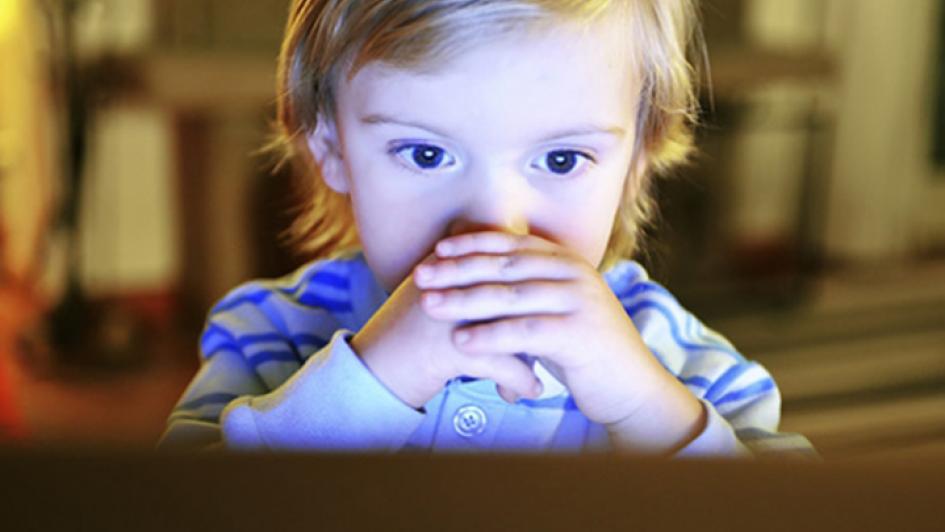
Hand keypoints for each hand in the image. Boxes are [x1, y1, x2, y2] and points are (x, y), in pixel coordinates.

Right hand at [350, 251, 543, 409]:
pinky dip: (519, 381)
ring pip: (513, 329)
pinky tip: (531, 392)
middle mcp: (450, 284)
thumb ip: (463, 280)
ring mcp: (450, 314)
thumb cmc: (403, 336)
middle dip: (538, 321)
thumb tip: (508, 278)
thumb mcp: (431, 295)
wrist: (370, 370)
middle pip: (513, 297)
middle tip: (553, 338)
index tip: (546, 306)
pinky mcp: (450, 348)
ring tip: (544, 371)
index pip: (503, 267)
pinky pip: (501, 364)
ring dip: (534, 354)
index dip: (529, 287)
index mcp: (447, 266)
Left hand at [413, 231, 705, 452]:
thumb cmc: (584, 351)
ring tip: (429, 306)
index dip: (473, 244)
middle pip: (506, 267)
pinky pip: (525, 332)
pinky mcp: (579, 334)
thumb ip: (527, 290)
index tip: (437, 249)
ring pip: (511, 296)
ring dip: (465, 301)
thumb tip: (477, 276)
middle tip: (421, 275)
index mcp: (568, 262)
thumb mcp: (556, 310)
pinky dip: (490, 336)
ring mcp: (580, 302)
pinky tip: (460, 342)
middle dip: (459, 269)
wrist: (631, 387)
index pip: (513, 245)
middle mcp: (576, 275)